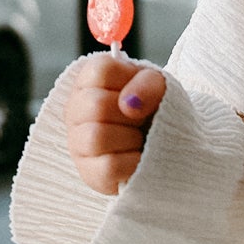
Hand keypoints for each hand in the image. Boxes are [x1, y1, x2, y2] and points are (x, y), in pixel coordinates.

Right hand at [65, 55, 166, 195]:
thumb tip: (129, 104)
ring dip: (131, 138)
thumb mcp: (159, 88)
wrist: (167, 149)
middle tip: (141, 121)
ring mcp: (78, 143)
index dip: (129, 81)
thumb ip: (148, 84)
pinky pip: (110, 165)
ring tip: (139, 140)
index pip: (101, 70)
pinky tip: (138, 159)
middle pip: (97, 105)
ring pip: (97, 136)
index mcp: (89, 82)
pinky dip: (133, 162)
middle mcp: (75, 110)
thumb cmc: (155, 112)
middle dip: (131, 115)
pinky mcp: (90, 173)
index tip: (139, 94)